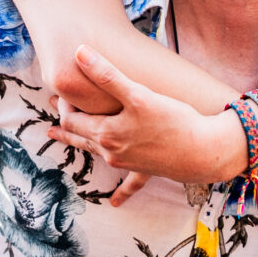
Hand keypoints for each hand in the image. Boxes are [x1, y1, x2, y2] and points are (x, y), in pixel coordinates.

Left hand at [48, 48, 243, 183]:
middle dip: (64, 119)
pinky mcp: (144, 170)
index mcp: (105, 133)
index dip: (63, 103)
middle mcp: (111, 151)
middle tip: (54, 103)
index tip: (61, 88)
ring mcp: (126, 163)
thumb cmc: (172, 121)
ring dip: (77, 141)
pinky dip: (120, 192)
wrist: (203, 151)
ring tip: (60, 135)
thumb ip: (106, 75)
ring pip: (95, 153)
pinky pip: (129, 184)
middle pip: (79, 135)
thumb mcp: (137, 94)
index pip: (72, 118)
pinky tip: (115, 204)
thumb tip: (80, 52)